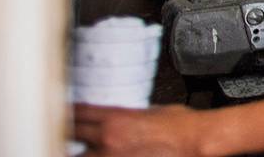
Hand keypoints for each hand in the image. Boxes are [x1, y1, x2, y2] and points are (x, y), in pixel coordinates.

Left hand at [74, 103, 205, 155]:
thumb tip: (119, 120)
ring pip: (77, 156)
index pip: (78, 112)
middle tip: (68, 135)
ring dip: (78, 151)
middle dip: (68, 135)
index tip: (65, 114)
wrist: (198, 140)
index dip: (69, 112)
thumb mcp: (153, 111)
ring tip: (80, 149)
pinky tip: (99, 155)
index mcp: (116, 118)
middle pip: (69, 135)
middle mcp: (108, 138)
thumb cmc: (183, 126)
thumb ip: (129, 116)